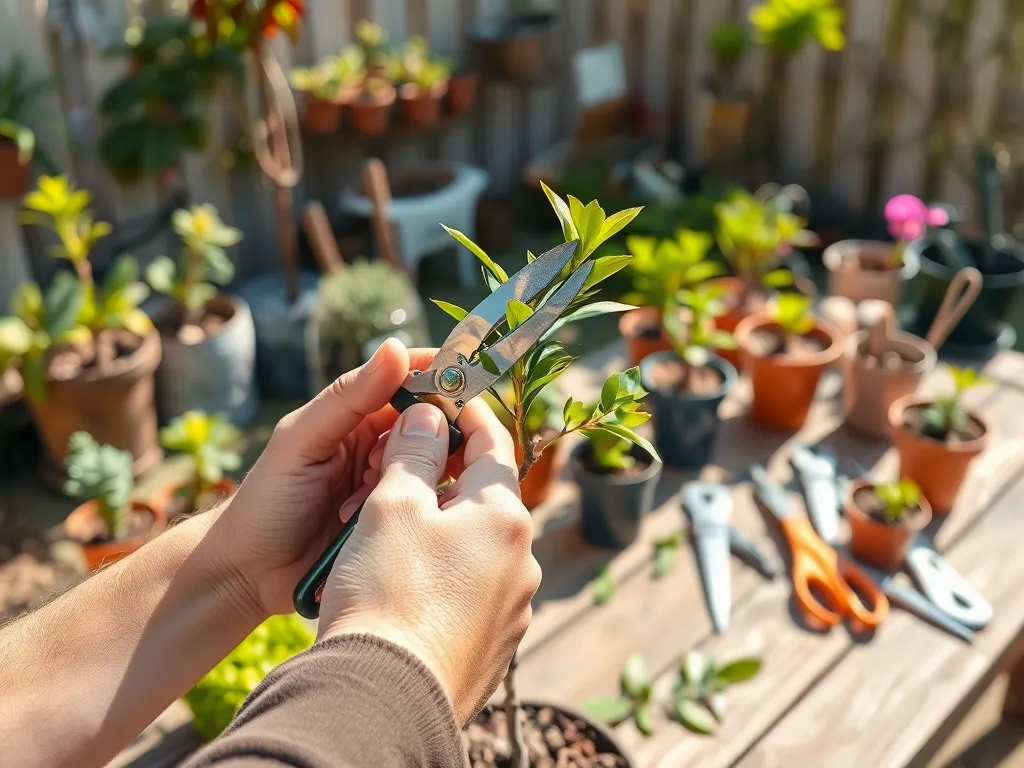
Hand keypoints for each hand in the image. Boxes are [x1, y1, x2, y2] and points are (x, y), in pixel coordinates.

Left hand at [217, 338, 447, 616]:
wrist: (249, 575)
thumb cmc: (266, 499)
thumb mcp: (300, 441)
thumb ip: (348, 397)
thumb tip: (396, 347)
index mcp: (358, 415)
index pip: (411, 382)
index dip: (441, 377)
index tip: (469, 378)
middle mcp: (383, 447)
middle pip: (434, 426)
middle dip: (436, 436)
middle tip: (420, 454)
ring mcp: (393, 486)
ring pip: (435, 468)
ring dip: (420, 478)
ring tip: (378, 493)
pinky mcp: (401, 525)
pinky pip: (430, 508)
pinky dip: (422, 511)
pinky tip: (402, 521)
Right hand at [318, 399, 541, 723]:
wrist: (384, 699)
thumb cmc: (388, 593)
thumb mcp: (394, 505)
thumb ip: (415, 452)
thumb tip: (429, 417)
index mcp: (507, 518)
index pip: (494, 446)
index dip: (468, 414)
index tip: (448, 396)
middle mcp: (523, 562)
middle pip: (486, 499)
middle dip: (446, 478)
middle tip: (403, 469)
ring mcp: (513, 610)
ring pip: (477, 548)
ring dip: (443, 531)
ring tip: (393, 535)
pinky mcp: (494, 648)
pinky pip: (471, 593)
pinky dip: (444, 577)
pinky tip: (407, 587)